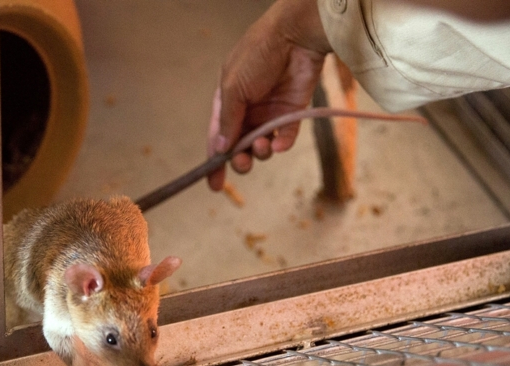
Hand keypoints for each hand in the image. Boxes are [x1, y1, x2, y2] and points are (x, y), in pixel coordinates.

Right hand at [207, 0, 331, 190]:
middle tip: (243, 162)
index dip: (215, 162)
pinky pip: (285, 137)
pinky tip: (278, 144)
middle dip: (241, 160)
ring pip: (263, 146)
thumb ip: (228, 121)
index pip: (218, 137)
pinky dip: (282, 145)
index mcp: (227, 102)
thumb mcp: (233, 88)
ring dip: (261, 152)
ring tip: (264, 145)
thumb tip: (220, 150)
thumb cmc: (257, 55)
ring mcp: (271, 112)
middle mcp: (248, 110)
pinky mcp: (293, 112)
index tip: (214, 185)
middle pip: (240, 147)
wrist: (295, 36)